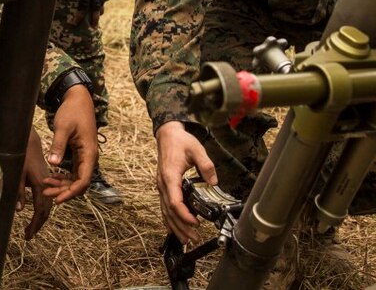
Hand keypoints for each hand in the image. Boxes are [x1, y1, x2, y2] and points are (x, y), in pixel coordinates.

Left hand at [18, 128, 52, 239]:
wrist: (28, 138)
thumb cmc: (20, 153)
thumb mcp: (17, 172)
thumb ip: (18, 191)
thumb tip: (20, 210)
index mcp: (40, 183)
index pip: (40, 209)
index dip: (35, 224)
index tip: (27, 235)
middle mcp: (46, 184)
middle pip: (46, 209)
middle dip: (38, 224)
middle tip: (28, 236)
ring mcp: (47, 181)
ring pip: (47, 204)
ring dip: (40, 217)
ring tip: (30, 228)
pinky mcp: (45, 178)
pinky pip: (46, 197)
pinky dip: (41, 208)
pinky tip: (35, 213)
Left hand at [43, 84, 97, 203]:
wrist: (78, 100)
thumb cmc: (72, 111)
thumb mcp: (63, 127)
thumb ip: (58, 145)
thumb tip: (53, 163)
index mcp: (89, 153)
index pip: (83, 181)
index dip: (70, 192)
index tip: (57, 199)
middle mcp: (89, 158)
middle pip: (79, 183)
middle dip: (63, 191)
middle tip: (45, 192)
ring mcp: (85, 157)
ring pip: (75, 179)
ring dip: (62, 185)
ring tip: (45, 186)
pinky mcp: (79, 154)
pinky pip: (73, 172)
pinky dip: (62, 176)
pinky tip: (51, 177)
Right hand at [154, 121, 217, 244]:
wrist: (167, 135)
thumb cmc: (180, 142)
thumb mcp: (196, 149)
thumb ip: (206, 165)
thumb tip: (214, 182)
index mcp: (170, 176)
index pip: (175, 201)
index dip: (185, 215)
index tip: (195, 223)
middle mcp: (163, 184)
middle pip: (170, 212)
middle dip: (181, 227)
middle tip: (194, 239)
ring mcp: (161, 187)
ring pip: (165, 212)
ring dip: (175, 227)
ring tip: (186, 240)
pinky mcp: (163, 187)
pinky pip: (164, 207)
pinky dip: (169, 220)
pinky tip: (174, 229)